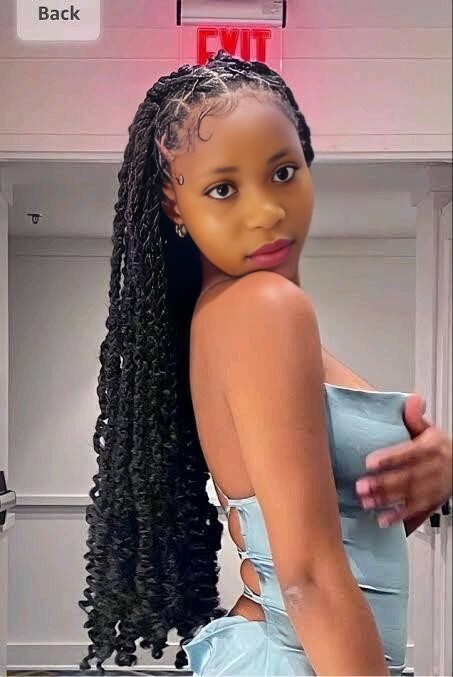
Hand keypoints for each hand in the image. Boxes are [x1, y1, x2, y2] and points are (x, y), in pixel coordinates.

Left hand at [356, 394, 451, 526]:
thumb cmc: (439, 448)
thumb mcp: (429, 430)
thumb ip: (415, 418)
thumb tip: (411, 401)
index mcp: (433, 447)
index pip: (410, 452)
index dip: (390, 458)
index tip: (369, 462)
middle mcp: (436, 468)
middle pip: (408, 477)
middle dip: (383, 484)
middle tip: (361, 486)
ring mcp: (435, 488)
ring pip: (410, 496)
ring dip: (387, 501)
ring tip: (367, 502)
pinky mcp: (433, 502)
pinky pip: (417, 511)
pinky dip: (400, 517)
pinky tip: (383, 519)